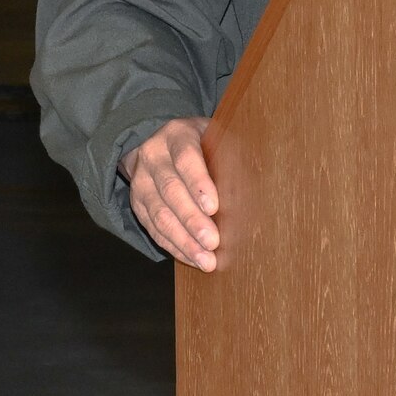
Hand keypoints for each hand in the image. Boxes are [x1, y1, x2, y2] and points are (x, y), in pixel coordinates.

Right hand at [120, 117, 218, 269]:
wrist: (159, 141)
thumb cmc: (201, 142)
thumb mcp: (215, 135)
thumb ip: (230, 152)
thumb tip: (257, 178)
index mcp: (176, 135)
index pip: (186, 159)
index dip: (199, 183)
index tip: (214, 207)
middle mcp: (153, 157)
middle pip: (171, 191)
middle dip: (192, 219)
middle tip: (213, 242)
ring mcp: (141, 182)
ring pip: (159, 215)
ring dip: (183, 241)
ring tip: (206, 260)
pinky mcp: (138, 204)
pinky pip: (153, 229)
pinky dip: (174, 246)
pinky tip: (193, 258)